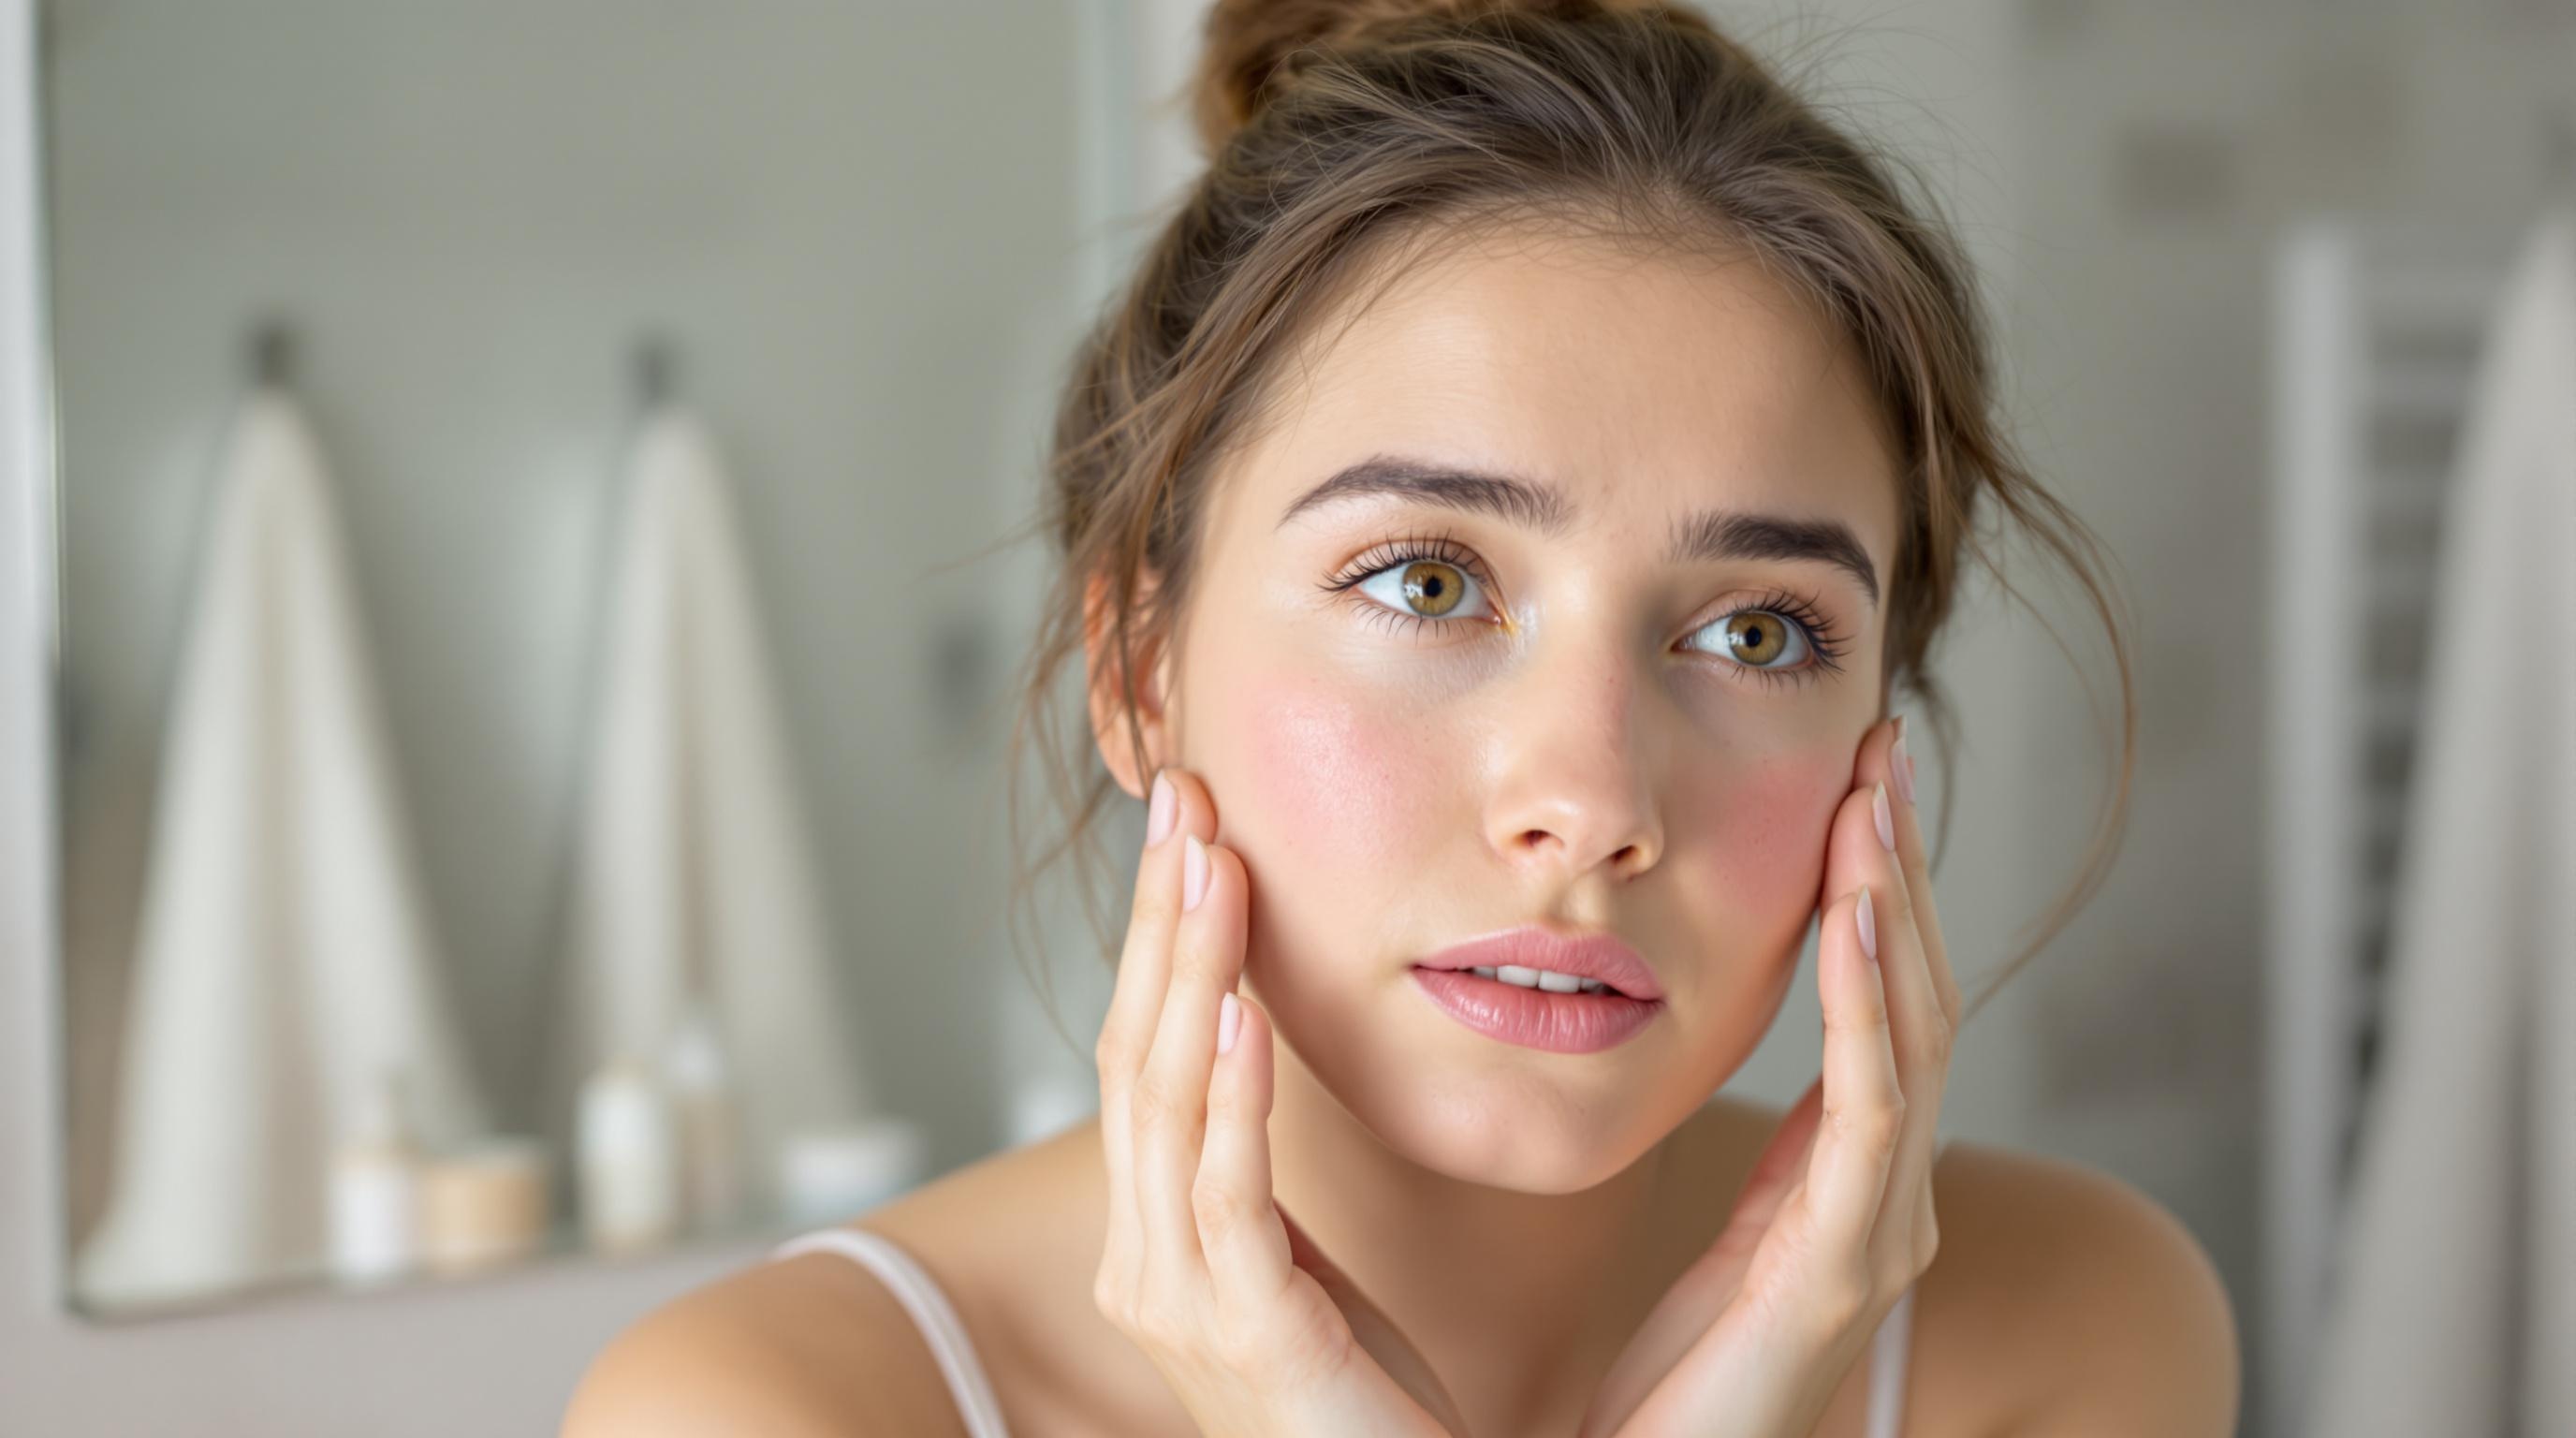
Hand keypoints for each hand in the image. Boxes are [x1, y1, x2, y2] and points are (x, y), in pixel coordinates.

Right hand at [1093, 767, 1471, 1437]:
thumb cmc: (1363, 1411)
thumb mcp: (1301, 1271)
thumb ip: (1257, 1177)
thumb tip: (1256, 1051)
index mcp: (1156, 1239)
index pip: (1144, 1055)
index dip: (1162, 936)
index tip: (1193, 826)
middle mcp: (1143, 1263)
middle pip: (1134, 1053)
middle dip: (1160, 919)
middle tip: (1183, 795)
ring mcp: (1178, 1302)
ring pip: (1164, 1102)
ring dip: (1189, 969)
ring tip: (1214, 861)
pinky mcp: (1242, 1335)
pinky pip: (1226, 1193)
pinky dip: (1229, 1095)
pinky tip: (1240, 1010)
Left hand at [1578, 717, 1959, 1437]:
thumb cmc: (1666, 1387)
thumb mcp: (1712, 1238)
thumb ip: (1753, 1162)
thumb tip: (1722, 1051)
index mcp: (1849, 1185)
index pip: (1883, 1011)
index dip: (1882, 897)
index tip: (1860, 786)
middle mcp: (1886, 1202)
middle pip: (1914, 1001)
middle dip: (1901, 870)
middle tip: (1880, 750)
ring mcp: (1878, 1236)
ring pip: (1909, 1037)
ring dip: (1893, 909)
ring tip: (1870, 802)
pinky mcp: (1843, 1271)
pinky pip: (1871, 1112)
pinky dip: (1868, 1006)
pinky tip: (1854, 916)